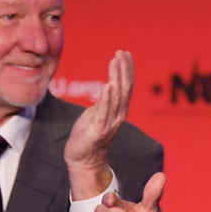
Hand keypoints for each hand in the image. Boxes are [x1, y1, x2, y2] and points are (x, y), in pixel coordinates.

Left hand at [66, 50, 133, 199]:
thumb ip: (105, 100)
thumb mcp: (98, 112)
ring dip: (116, 77)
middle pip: (125, 88)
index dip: (127, 69)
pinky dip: (107, 98)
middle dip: (124, 69)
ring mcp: (110, 123)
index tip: (125, 53)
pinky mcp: (99, 130)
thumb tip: (109, 84)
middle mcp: (118, 115)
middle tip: (121, 52)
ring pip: (117, 96)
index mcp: (119, 110)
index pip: (126, 86)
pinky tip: (107, 85)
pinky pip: (104, 112)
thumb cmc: (88, 134)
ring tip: (115, 61)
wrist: (83, 159)